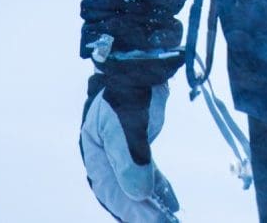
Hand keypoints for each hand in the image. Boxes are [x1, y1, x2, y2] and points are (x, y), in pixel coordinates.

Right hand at [81, 74, 179, 221]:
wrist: (142, 60)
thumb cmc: (129, 88)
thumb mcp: (126, 123)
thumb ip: (132, 158)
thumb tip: (140, 194)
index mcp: (96, 152)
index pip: (112, 189)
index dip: (131, 209)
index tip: (151, 221)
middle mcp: (107, 156)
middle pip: (124, 191)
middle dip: (143, 210)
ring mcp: (124, 151)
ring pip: (136, 184)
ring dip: (152, 202)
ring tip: (170, 218)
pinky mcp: (140, 145)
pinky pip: (147, 172)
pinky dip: (157, 187)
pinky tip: (169, 201)